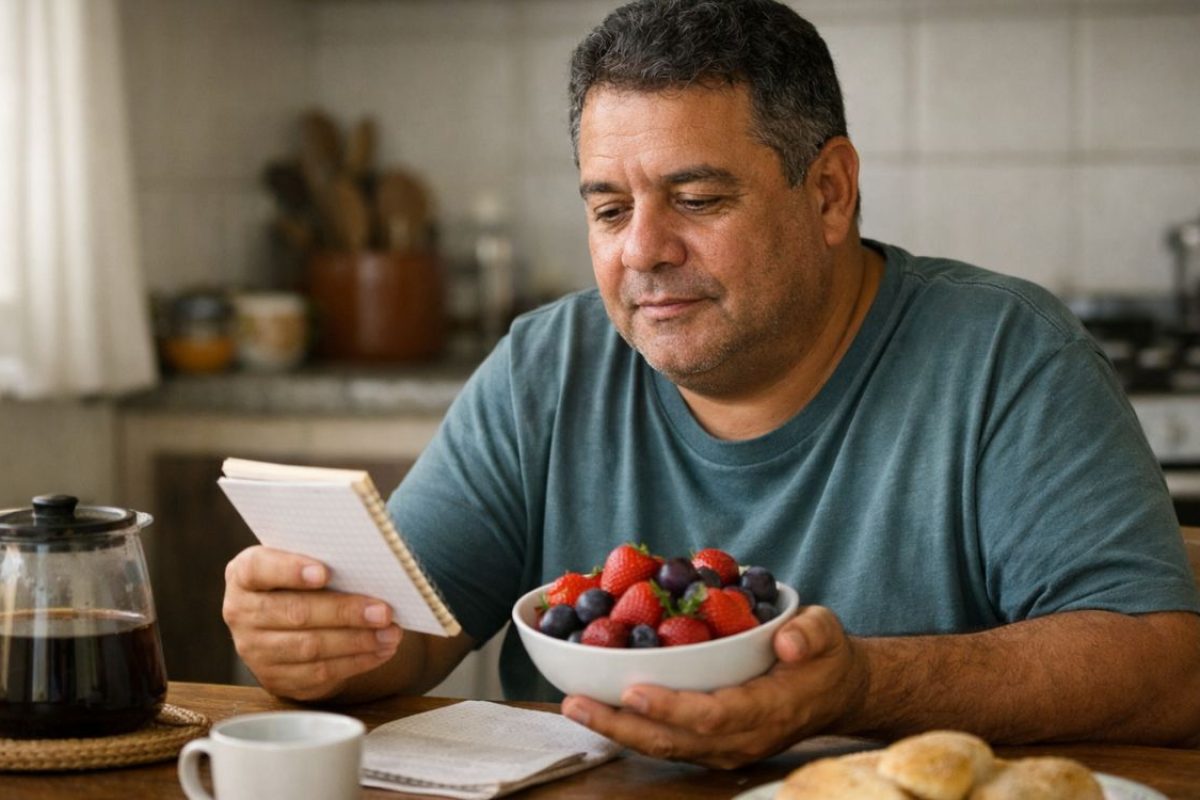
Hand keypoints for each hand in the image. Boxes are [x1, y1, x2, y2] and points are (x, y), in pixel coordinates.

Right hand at [222, 545, 402, 700]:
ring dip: (357, 641)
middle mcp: (241, 612)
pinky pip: (319, 673)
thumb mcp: (303, 562)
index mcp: (244, 575)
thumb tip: (371, 567)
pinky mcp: (276, 678)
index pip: (258, 568)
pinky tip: (381, 651)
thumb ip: (324, 561)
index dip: (290, 570)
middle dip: (344, 612)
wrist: (289, 622)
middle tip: (383, 611)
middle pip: (294, 612)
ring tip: (390, 633)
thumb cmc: (303, 581)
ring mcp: (255, 650)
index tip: (325, 572)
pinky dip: (356, 662)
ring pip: (310, 647)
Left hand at [560, 606, 868, 767]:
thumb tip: (788, 643)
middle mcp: (741, 739)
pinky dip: (628, 727)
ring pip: (662, 747)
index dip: (671, 707)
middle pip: (674, 741)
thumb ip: (810, 635)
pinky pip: (664, 741)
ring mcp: (723, 748)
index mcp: (768, 711)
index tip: (633, 690)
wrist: (832, 691)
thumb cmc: (822, 657)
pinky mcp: (708, 744)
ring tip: (573, 705)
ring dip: (615, 729)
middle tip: (576, 703)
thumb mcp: (825, 633)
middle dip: (621, 725)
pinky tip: (597, 706)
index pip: (713, 716)